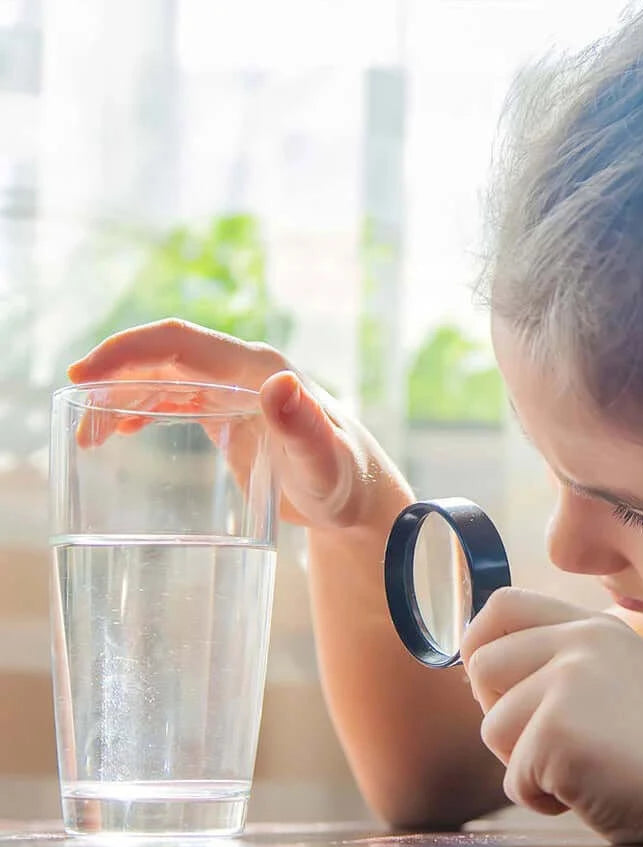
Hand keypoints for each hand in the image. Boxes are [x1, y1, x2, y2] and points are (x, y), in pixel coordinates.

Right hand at [68, 319, 404, 527]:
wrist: (358, 500)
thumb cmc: (345, 482)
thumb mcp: (322, 461)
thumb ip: (304, 427)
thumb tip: (281, 383)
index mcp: (259, 369)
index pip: (180, 343)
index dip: (127, 351)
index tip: (84, 376)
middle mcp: (245, 372)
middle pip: (163, 359)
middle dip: (114, 379)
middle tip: (79, 419)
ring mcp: (237, 393)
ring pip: (165, 380)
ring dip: (124, 398)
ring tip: (91, 435)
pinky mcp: (233, 416)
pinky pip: (178, 401)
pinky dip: (145, 411)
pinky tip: (124, 431)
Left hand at [461, 588, 642, 843]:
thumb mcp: (621, 672)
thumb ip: (564, 660)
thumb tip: (483, 667)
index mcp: (591, 626)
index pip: (502, 606)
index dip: (479, 641)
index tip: (491, 683)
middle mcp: (576, 643)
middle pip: (481, 667)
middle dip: (502, 715)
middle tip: (550, 743)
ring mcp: (566, 684)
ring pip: (493, 728)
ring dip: (526, 765)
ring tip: (583, 769)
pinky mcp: (558, 733)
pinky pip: (515, 780)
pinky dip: (545, 800)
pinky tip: (592, 792)